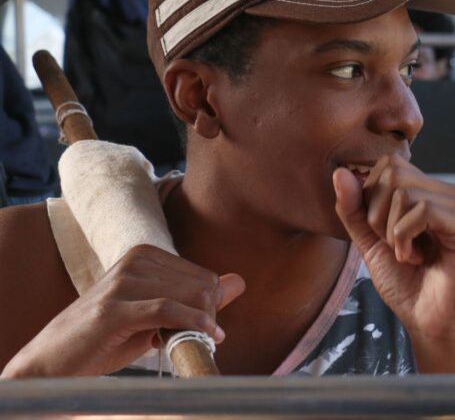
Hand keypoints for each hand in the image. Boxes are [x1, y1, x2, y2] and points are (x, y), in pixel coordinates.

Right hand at [1, 245, 243, 377]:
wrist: (52, 361)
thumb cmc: (105, 339)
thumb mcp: (156, 316)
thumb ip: (196, 298)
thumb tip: (239, 282)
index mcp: (145, 255)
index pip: (205, 277)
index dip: (210, 308)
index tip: (203, 331)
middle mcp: (135, 261)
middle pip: (202, 285)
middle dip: (206, 317)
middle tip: (192, 341)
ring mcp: (124, 282)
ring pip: (189, 296)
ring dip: (197, 326)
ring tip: (182, 344)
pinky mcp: (115, 308)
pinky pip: (169, 310)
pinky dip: (192, 324)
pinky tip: (204, 338)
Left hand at [333, 156, 454, 371]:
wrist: (429, 322)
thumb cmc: (406, 285)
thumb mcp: (369, 242)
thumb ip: (354, 209)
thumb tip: (340, 173)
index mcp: (432, 192)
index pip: (390, 164)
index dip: (372, 197)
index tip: (384, 234)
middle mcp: (451, 194)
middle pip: (394, 173)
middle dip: (378, 214)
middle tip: (394, 245)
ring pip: (405, 192)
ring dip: (392, 231)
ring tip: (407, 254)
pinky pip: (423, 210)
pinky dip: (406, 237)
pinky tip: (416, 258)